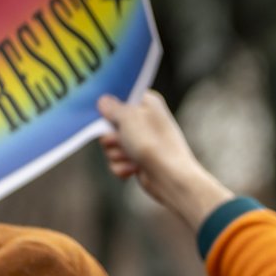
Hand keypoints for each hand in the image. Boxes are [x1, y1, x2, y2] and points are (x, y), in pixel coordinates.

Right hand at [95, 92, 233, 230]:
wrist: (172, 178)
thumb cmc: (152, 143)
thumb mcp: (128, 117)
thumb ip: (112, 107)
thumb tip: (103, 101)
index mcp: (147, 104)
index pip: (120, 97)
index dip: (110, 107)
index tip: (107, 115)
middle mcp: (145, 121)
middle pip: (110, 124)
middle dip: (111, 136)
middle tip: (120, 140)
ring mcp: (141, 143)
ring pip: (111, 145)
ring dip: (116, 153)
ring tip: (131, 157)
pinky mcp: (138, 161)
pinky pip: (117, 162)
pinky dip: (122, 167)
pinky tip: (135, 169)